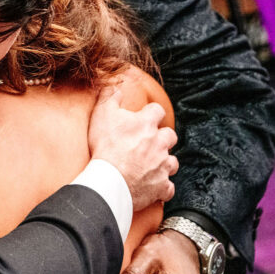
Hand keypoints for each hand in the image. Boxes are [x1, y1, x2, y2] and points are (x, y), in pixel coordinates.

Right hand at [88, 86, 178, 210]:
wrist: (110, 179)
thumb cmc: (105, 146)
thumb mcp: (101, 114)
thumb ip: (109, 97)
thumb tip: (114, 85)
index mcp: (147, 124)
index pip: (157, 111)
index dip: (151, 113)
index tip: (144, 117)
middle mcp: (160, 143)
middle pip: (170, 136)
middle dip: (162, 138)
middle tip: (148, 142)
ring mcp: (163, 165)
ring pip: (172, 162)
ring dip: (164, 162)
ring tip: (151, 165)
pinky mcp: (162, 186)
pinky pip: (168, 188)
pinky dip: (163, 187)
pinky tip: (154, 187)